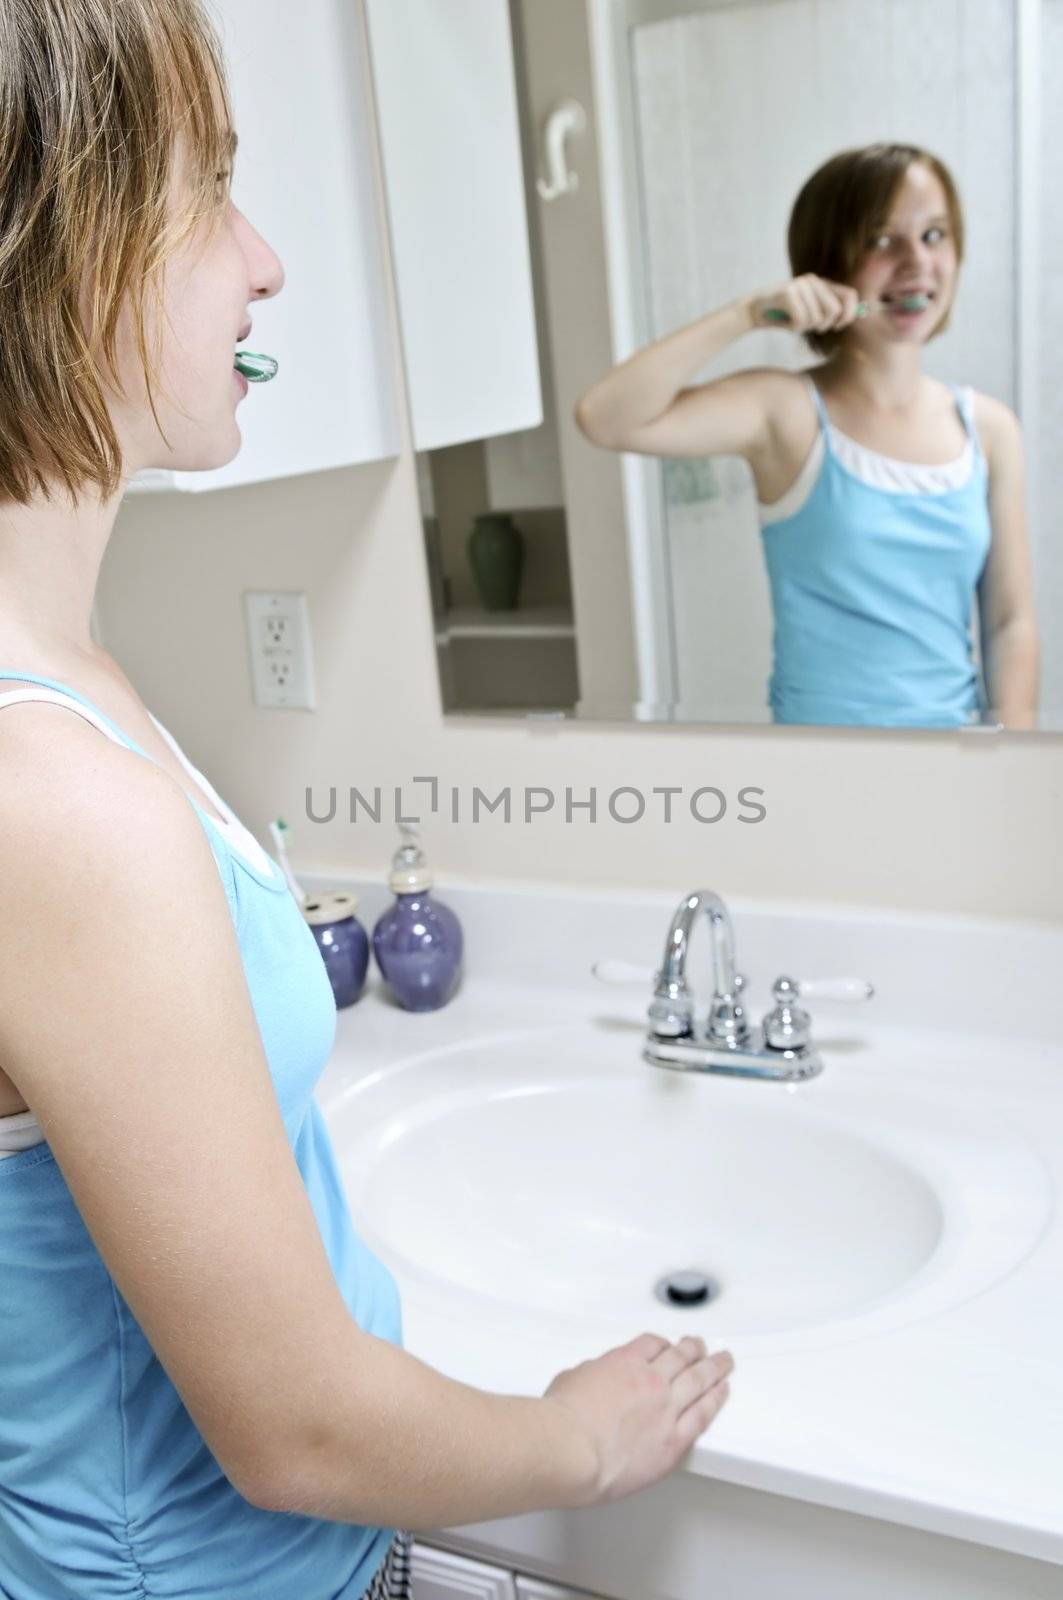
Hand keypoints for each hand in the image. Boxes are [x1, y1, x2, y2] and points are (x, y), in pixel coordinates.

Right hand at [541, 1332, 733, 1507]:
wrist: (570, 1450)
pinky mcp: (673, 1441)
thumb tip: (595, 1379)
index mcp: (624, 1363)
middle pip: (680, 1356)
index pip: (652, 1344)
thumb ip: (592, 1375)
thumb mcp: (572, 1379)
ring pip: (698, 1379)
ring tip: (724, 1361)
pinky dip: (716, 1400)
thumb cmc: (562, 1420)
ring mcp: (665, 1409)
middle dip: (693, 1348)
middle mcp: (649, 1380)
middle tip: (701, 1345)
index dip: (663, 1344)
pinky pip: (703, 1414)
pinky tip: (722, 1392)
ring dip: (714, 1367)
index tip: (668, 1347)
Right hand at [749, 274, 862, 333]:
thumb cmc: (785, 315)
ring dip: (805, 327)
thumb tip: (855, 316)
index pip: (850, 296)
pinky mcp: (788, 293)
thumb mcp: (811, 313)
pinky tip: (786, 322)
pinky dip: (794, 328)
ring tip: (794, 322)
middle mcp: (813, 280)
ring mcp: (800, 284)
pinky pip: (801, 320)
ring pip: (816, 318)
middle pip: (834, 310)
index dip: (849, 315)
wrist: (754, 310)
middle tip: (810, 326)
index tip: (838, 326)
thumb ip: (829, 312)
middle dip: (823, 325)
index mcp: (822, 284)